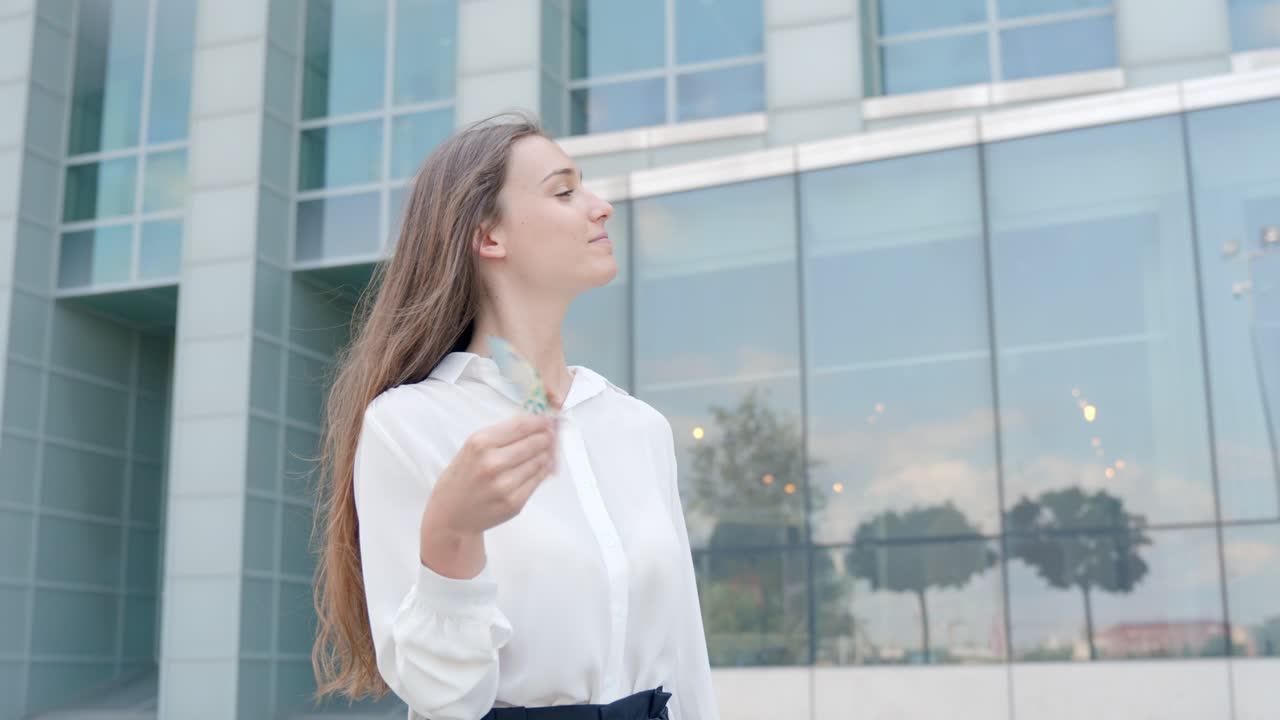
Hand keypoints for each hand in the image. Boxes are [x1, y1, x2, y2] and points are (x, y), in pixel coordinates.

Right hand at [419, 414, 556, 576]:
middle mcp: (493, 463)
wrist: (451, 514)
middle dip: (546, 437)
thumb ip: (502, 435)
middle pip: (535, 442)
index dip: (540, 421)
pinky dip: (542, 471)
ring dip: (546, 454)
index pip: (521, 426)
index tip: (548, 420)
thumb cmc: (463, 477)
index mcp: (480, 443)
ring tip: (545, 451)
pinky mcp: (514, 502)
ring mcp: (505, 485)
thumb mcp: (472, 447)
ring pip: (540, 461)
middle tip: (550, 435)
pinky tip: (540, 467)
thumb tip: (536, 423)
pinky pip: (538, 480)